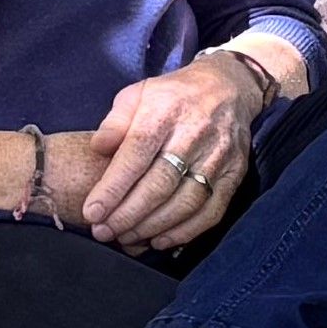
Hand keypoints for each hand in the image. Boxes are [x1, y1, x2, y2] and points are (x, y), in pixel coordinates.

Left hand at [74, 56, 260, 249]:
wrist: (228, 87)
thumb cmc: (173, 95)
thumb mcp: (138, 93)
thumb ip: (115, 122)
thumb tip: (97, 148)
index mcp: (165, 111)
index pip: (136, 154)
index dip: (113, 187)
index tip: (92, 212)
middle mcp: (195, 134)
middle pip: (160, 184)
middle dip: (127, 214)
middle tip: (103, 232)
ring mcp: (218, 156)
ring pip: (185, 203)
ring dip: (152, 227)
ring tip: (126, 238)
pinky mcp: (234, 174)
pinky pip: (211, 211)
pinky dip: (184, 232)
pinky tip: (160, 240)